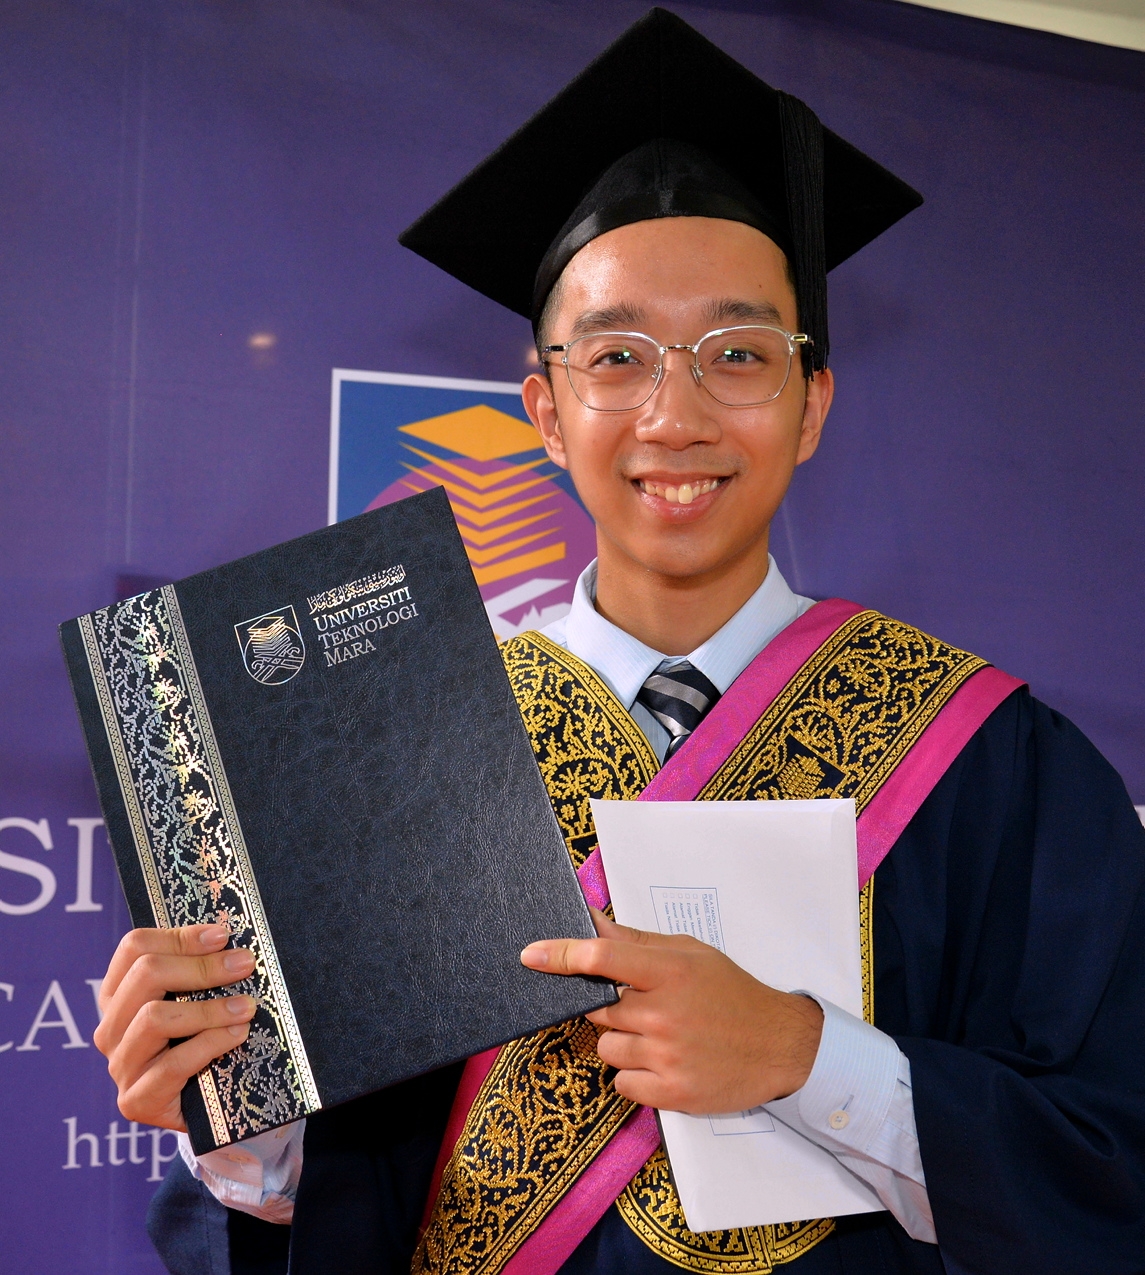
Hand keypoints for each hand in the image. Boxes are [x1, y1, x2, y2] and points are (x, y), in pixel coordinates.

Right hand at [93, 925, 257, 1131]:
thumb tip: (228, 936)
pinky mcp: (136, 1100)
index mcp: (118, 994)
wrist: (206, 1108)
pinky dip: (210, 1044)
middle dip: (202, 967)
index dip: (180, 936)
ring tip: (247, 1007)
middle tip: (244, 965)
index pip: (135, 948)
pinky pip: (172, 1064)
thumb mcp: (196, 1001)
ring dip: (208, 1008)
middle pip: (145, 975)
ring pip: (154, 1018)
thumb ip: (199, 971)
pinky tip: (238, 1034)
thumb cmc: (201, 1042)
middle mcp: (111, 1027)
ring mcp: (120, 1065)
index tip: (222, 936)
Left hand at [520, 909, 822, 1113]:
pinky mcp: (673, 1093)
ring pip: (607, 1047)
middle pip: (599, 1009)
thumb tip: (590, 920)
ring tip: (661, 1037)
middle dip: (611, 1007)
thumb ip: (635, 942)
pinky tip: (665, 1063)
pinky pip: (622, 1083)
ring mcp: (668, 1056)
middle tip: (643, 1006)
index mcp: (670, 972)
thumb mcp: (689, 954)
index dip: (560, 955)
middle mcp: (665, 1013)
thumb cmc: (732, 993)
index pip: (602, 958)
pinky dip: (635, 1075)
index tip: (530, 955)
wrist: (781, 1044)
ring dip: (624, 1043)